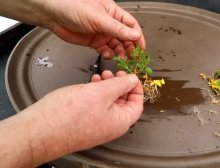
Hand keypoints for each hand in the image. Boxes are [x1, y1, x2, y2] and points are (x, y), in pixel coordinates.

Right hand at [19, 71, 142, 165]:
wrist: (39, 131)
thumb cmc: (68, 116)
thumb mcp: (101, 93)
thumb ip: (120, 85)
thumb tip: (133, 80)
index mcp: (120, 122)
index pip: (137, 103)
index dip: (135, 87)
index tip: (130, 75)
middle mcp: (110, 126)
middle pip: (122, 102)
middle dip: (118, 84)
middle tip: (112, 73)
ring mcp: (96, 125)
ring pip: (108, 102)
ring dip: (106, 87)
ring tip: (99, 76)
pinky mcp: (84, 122)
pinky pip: (95, 106)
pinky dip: (95, 93)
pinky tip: (89, 84)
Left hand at [46, 0, 144, 57]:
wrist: (53, 14)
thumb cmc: (74, 6)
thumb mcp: (99, 18)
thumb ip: (117, 28)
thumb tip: (135, 35)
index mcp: (113, 13)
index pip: (131, 25)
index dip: (138, 36)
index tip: (142, 48)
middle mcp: (109, 23)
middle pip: (125, 37)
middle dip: (130, 47)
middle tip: (133, 57)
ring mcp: (102, 33)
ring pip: (116, 45)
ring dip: (120, 52)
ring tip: (121, 59)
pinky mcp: (94, 42)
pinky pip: (105, 50)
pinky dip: (108, 54)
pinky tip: (108, 56)